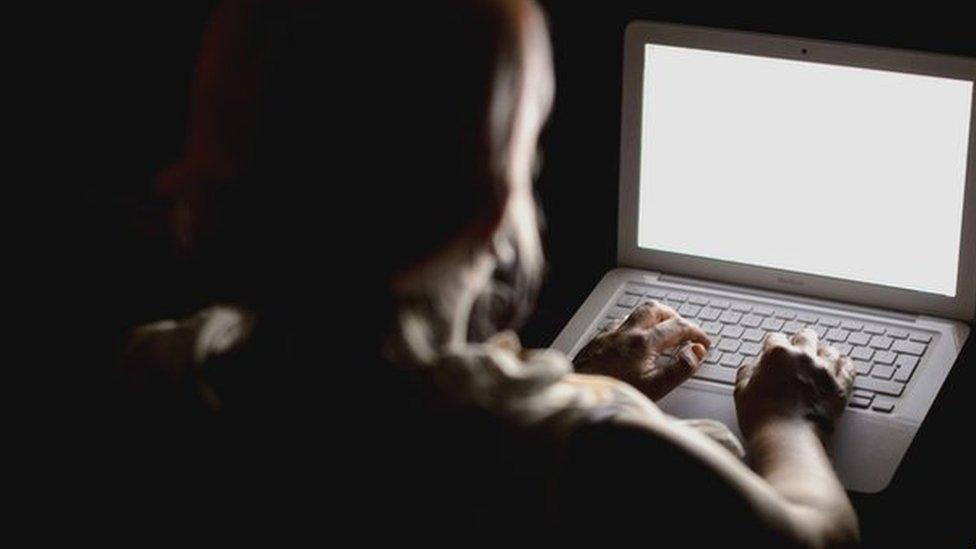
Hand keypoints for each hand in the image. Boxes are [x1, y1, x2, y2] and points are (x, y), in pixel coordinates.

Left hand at [573, 301, 710, 400]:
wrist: (575, 395)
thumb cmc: (612, 393)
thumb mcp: (654, 388)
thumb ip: (679, 369)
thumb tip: (695, 352)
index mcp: (643, 342)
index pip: (678, 326)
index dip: (696, 333)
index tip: (703, 342)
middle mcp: (625, 333)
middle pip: (655, 310)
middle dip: (674, 316)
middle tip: (684, 331)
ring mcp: (608, 335)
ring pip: (635, 314)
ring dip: (652, 319)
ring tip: (661, 332)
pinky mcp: (595, 342)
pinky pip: (618, 324)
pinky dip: (632, 327)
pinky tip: (632, 340)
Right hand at [734, 327, 854, 442]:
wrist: (788, 442)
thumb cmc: (763, 419)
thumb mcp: (742, 391)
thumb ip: (748, 372)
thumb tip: (752, 367)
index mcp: (777, 354)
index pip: (775, 338)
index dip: (771, 346)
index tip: (770, 353)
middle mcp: (803, 357)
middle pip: (806, 336)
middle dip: (799, 342)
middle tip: (795, 352)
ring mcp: (824, 371)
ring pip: (829, 350)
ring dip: (822, 354)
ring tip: (818, 360)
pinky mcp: (839, 388)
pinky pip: (848, 369)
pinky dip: (844, 366)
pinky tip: (842, 366)